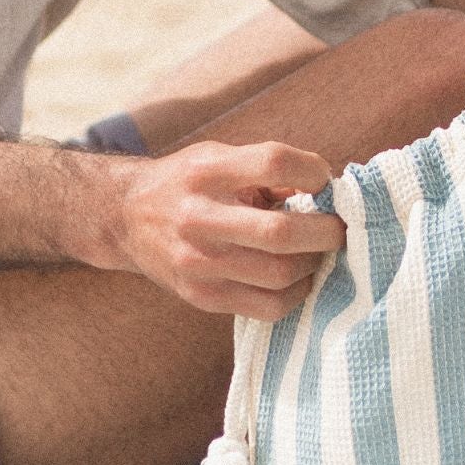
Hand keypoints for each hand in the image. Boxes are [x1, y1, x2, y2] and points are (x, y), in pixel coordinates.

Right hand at [116, 139, 344, 319]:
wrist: (126, 218)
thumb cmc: (186, 181)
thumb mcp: (219, 157)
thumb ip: (266, 169)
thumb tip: (324, 189)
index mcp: (207, 172)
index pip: (273, 163)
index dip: (312, 171)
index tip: (323, 180)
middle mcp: (198, 218)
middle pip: (280, 232)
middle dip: (324, 231)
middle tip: (339, 227)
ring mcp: (198, 264)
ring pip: (279, 275)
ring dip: (313, 263)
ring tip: (318, 251)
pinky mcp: (201, 297)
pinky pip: (267, 307)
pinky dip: (296, 293)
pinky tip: (298, 276)